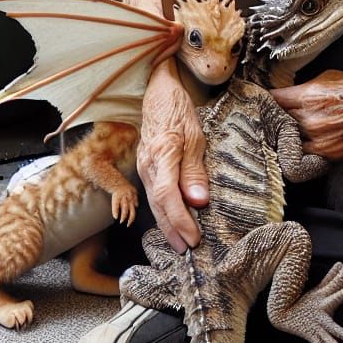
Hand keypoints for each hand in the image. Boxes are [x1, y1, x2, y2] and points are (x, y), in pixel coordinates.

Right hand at [136, 62, 207, 252]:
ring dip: (166, 224)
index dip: (180, 220)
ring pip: (154, 201)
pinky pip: (153, 192)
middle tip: (188, 251)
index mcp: (162, 156)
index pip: (168, 197)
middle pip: (158, 205)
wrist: (157, 91)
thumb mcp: (195, 135)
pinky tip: (170, 220)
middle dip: (173, 230)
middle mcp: (148, 164)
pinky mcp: (146, 165)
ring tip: (180, 243)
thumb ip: (195, 170)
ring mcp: (144, 165)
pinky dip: (162, 210)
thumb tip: (198, 202)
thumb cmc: (178, 109)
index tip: (194, 238)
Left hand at [270, 69, 342, 158]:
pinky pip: (305, 156)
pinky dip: (301, 151)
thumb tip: (283, 95)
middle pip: (275, 124)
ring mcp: (320, 140)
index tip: (256, 102)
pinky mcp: (330, 154)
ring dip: (284, 139)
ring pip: (288, 143)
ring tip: (281, 134)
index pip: (270, 101)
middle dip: (270, 121)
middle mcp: (310, 120)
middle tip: (265, 120)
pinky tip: (300, 145)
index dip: (261, 101)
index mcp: (307, 97)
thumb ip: (302, 89)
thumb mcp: (326, 77)